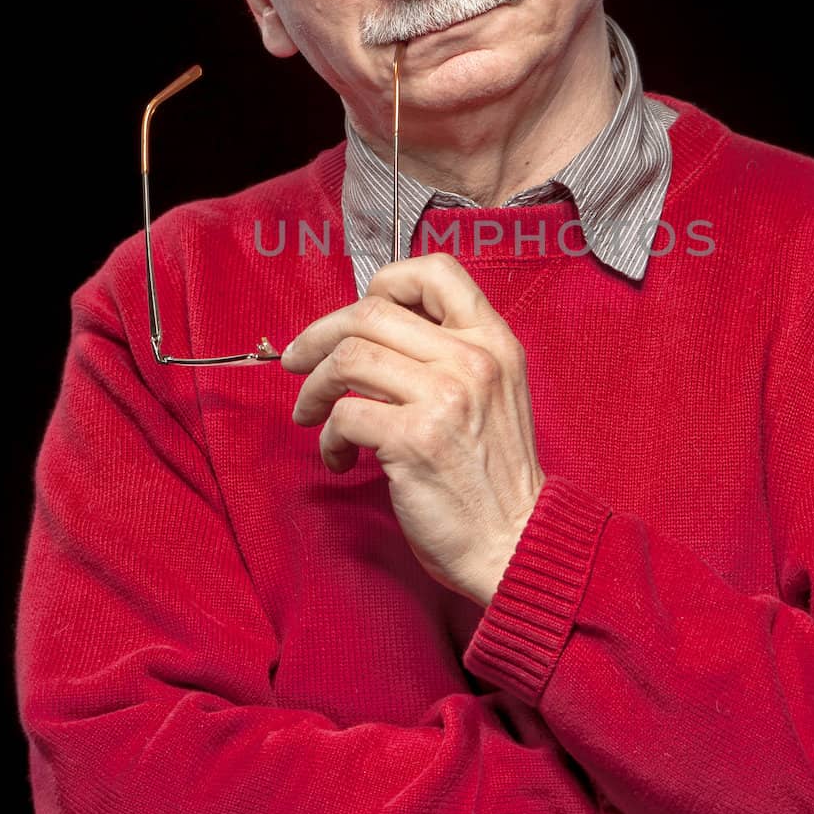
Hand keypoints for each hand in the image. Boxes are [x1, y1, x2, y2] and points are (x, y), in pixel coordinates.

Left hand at [280, 253, 544, 606]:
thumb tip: (375, 332)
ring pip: (348, 358)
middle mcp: (472, 360)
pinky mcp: (414, 440)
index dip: (386, 282)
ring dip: (315, 388)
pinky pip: (344, 416)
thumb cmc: (494, 475)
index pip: (437, 272)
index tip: (357, 313)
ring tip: (311, 415)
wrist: (515, 541)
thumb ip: (452, 355)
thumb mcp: (495, 394)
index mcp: (494, 342)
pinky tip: (340, 457)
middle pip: (371, 313)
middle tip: (297, 361)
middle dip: (319, 335)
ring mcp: (444, 398)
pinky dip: (328, 438)